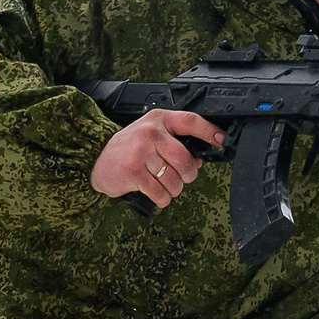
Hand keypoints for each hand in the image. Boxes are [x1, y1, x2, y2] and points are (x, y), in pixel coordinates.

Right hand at [93, 108, 225, 208]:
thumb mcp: (151, 138)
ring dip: (174, 190)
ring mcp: (141, 152)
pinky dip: (163, 199)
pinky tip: (155, 193)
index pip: (191, 121)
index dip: (210, 132)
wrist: (96, 161)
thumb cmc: (128, 149)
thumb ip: (175, 144)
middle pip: (186, 160)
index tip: (223, 140)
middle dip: (188, 175)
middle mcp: (151, 133)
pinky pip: (161, 193)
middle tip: (181, 178)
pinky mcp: (134, 172)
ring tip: (162, 185)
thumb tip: (199, 160)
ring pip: (175, 180)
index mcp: (159, 120)